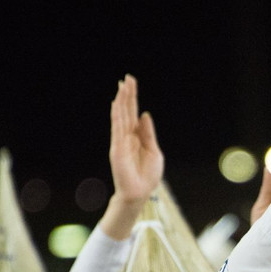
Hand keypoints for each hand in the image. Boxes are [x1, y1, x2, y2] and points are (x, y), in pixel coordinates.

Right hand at [102, 74, 164, 239]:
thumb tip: (144, 115)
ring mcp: (121, 141)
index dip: (133, 99)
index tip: (132, 83)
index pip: (134, 114)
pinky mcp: (117, 148)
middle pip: (126, 111)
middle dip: (127, 95)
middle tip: (127, 78)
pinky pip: (117, 128)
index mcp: (137, 137)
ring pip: (121, 116)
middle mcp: (127, 136)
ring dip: (121, 101)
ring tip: (123, 86)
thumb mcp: (154, 151)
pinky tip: (116, 104)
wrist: (140, 193)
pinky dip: (117, 116)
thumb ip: (148, 134)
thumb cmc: (147, 175)